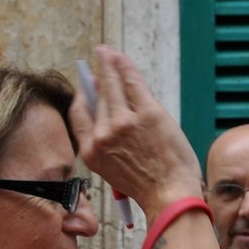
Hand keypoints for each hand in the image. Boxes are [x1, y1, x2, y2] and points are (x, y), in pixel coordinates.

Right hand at [68, 46, 202, 214]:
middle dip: (98, 79)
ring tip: (106, 53)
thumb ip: (108, 145)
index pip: (78, 116)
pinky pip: (131, 81)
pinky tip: (120, 57)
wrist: (170, 195)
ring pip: (112, 86)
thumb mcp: (115, 172)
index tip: (86, 89)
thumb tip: (108, 117)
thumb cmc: (150, 187)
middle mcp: (102, 134)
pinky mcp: (146, 113)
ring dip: (108, 65)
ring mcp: (123, 122)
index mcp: (91, 152)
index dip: (82, 99)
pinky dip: (124, 66)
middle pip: (97, 99)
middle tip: (100, 63)